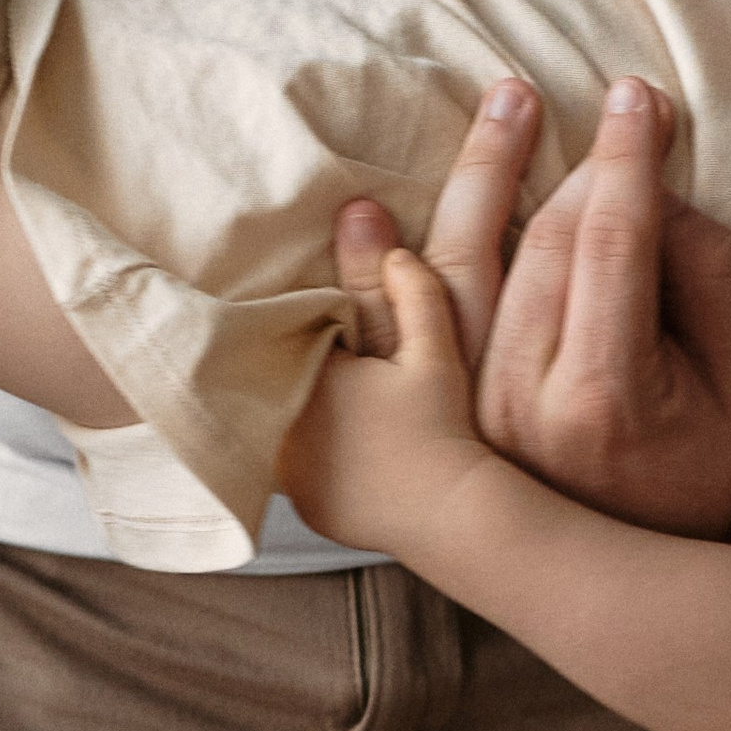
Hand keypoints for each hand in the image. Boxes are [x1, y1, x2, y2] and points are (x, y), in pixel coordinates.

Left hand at [278, 244, 489, 555]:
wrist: (453, 515)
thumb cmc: (444, 428)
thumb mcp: (432, 351)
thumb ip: (406, 288)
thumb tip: (366, 215)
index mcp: (309, 380)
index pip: (283, 336)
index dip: (293, 319)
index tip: (299, 304)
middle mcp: (286, 430)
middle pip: (277, 379)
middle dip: (287, 360)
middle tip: (299, 342)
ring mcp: (293, 477)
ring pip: (282, 425)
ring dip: (295, 407)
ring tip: (318, 389)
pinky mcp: (309, 507)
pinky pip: (300, 468)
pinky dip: (313, 452)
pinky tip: (337, 440)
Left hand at [331, 74, 730, 540]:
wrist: (644, 576)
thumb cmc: (704, 463)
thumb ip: (707, 275)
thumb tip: (656, 191)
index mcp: (603, 392)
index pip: (611, 240)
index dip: (625, 159)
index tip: (636, 95)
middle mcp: (519, 404)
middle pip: (541, 245)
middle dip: (564, 161)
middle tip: (579, 95)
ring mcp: (467, 416)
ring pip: (460, 271)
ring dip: (473, 181)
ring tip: (499, 106)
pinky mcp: (438, 423)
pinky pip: (405, 330)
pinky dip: (383, 272)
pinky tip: (372, 215)